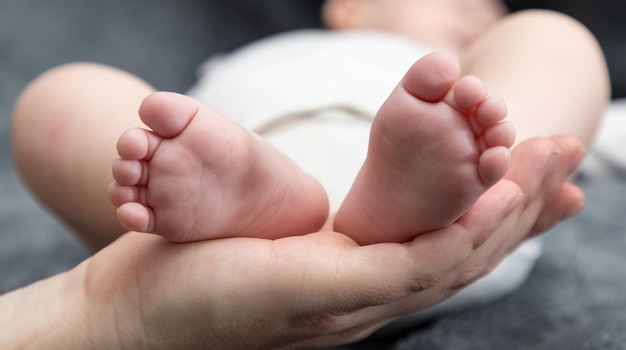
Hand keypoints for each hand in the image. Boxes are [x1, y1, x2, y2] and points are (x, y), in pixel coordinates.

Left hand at [76, 134, 584, 348]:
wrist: (139, 314)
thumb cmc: (205, 270)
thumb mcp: (284, 246)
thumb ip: (329, 242)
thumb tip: (352, 222)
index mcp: (363, 286)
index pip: (450, 249)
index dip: (508, 217)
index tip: (548, 182)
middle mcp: (371, 301)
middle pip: (468, 251)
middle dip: (526, 203)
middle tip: (572, 156)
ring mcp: (356, 302)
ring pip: (454, 256)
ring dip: (508, 211)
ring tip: (548, 162)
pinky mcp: (331, 291)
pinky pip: (412, 261)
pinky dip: (460, 231)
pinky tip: (494, 198)